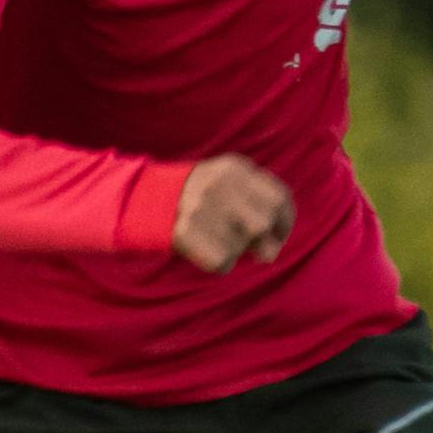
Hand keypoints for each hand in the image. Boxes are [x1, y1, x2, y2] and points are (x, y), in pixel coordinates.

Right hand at [171, 150, 295, 274]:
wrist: (147, 198)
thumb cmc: (201, 196)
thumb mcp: (230, 184)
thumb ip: (259, 208)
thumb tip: (271, 253)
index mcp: (235, 168)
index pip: (279, 198)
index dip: (285, 222)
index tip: (278, 234)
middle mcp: (220, 185)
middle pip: (265, 223)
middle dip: (264, 239)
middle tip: (253, 245)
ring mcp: (202, 208)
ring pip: (243, 245)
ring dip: (237, 250)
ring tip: (218, 238)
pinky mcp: (187, 232)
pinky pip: (223, 262)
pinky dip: (220, 264)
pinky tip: (206, 249)